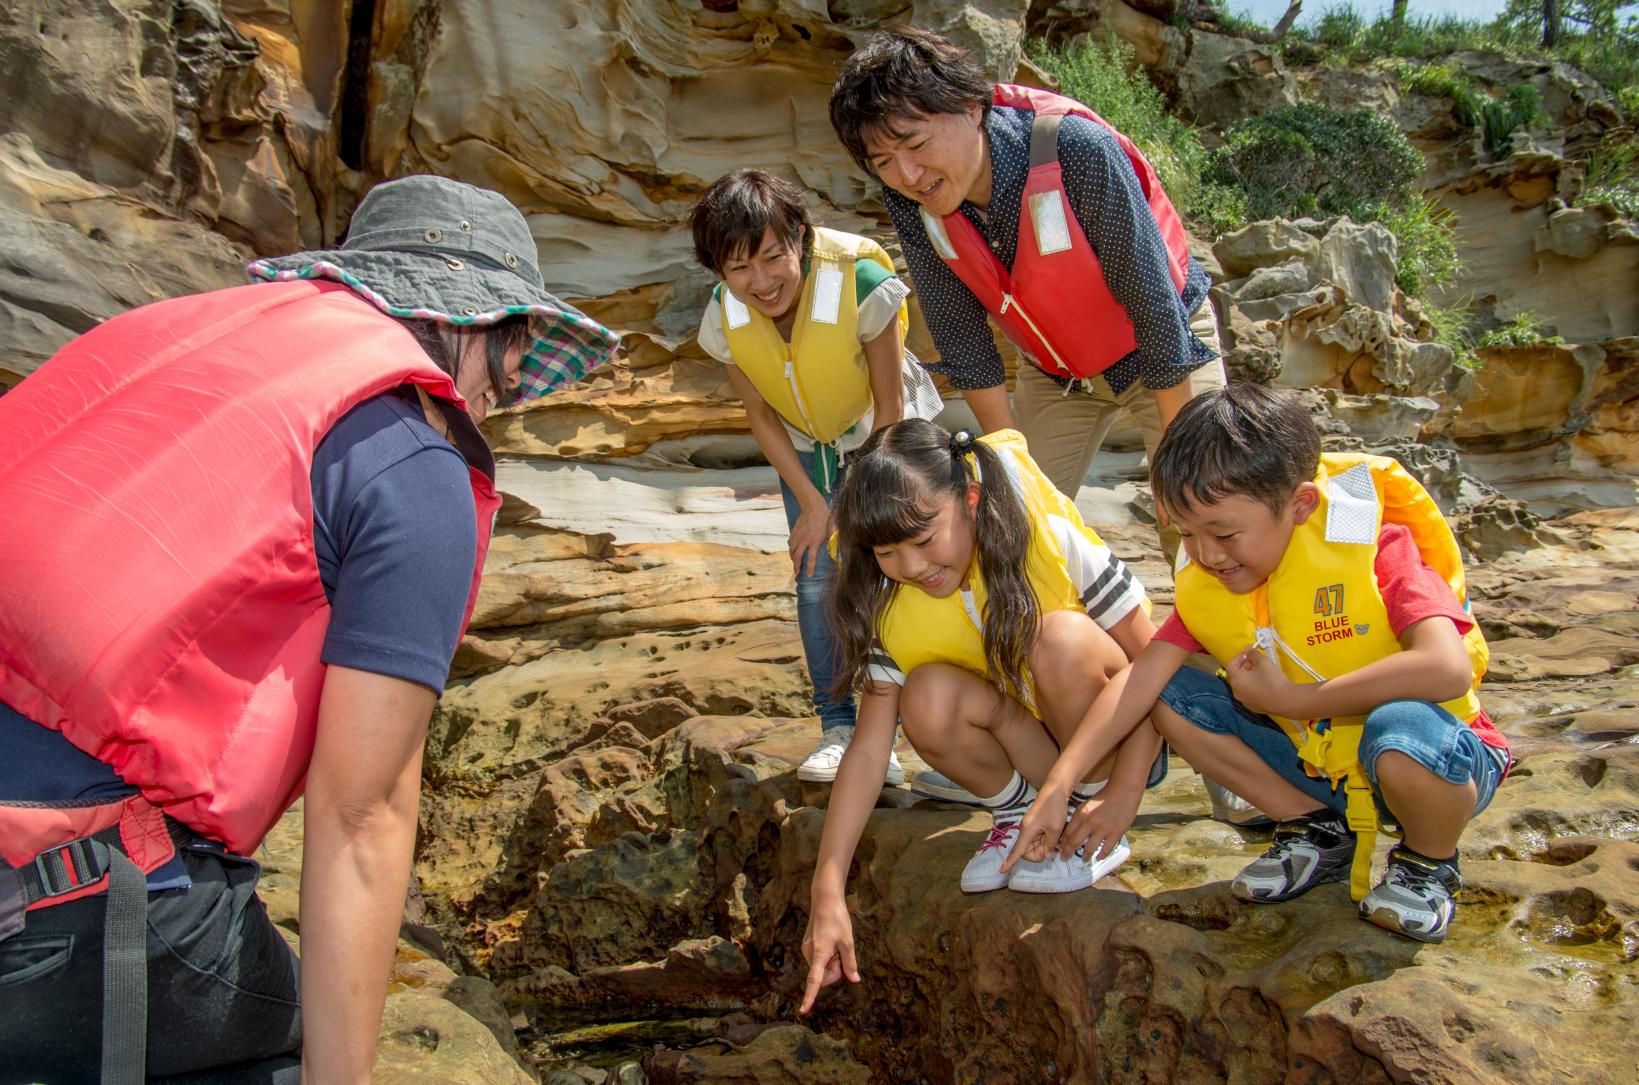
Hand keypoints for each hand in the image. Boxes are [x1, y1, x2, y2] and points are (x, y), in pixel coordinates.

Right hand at [789, 503, 830, 578]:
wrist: (813, 506)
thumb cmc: (825, 518)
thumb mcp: (832, 529)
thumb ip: (833, 540)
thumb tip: (837, 550)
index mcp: (815, 541)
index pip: (811, 559)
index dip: (809, 569)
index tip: (808, 575)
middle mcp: (804, 540)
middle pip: (797, 557)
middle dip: (796, 566)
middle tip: (797, 573)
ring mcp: (798, 536)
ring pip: (792, 550)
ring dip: (792, 558)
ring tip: (794, 563)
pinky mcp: (794, 531)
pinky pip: (790, 543)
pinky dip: (790, 548)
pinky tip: (792, 550)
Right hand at [799, 896, 858, 1013]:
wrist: (825, 900)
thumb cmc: (837, 919)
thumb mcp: (848, 941)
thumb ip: (850, 963)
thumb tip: (854, 980)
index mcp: (819, 954)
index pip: (814, 981)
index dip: (810, 997)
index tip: (803, 1011)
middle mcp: (809, 954)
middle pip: (824, 976)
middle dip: (835, 970)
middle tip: (842, 952)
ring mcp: (807, 950)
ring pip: (822, 968)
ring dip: (832, 962)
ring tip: (836, 943)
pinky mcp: (808, 947)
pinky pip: (819, 960)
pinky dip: (827, 957)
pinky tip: (831, 941)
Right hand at [1000, 787, 1067, 874]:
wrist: (1055, 790)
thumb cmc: (1054, 809)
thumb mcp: (1056, 829)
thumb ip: (1050, 845)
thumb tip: (1046, 855)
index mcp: (1027, 831)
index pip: (1017, 851)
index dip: (1010, 862)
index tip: (1001, 871)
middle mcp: (1025, 830)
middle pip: (1026, 851)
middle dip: (1038, 853)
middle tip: (1052, 847)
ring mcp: (1029, 826)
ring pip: (1032, 845)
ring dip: (1042, 846)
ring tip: (1055, 838)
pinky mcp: (1034, 824)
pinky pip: (1036, 838)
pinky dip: (1044, 840)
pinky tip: (1053, 834)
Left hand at [1061, 782, 1140, 861]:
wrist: (1124, 790)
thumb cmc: (1104, 796)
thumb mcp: (1087, 804)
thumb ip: (1079, 817)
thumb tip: (1071, 831)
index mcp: (1081, 813)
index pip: (1067, 832)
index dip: (1063, 843)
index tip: (1060, 849)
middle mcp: (1090, 822)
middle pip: (1075, 842)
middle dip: (1068, 852)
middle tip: (1065, 858)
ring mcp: (1103, 828)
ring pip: (1089, 848)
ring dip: (1085, 855)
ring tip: (1084, 859)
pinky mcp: (1116, 833)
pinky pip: (1106, 848)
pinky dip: (1101, 855)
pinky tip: (1099, 857)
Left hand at [1224, 646, 1310, 718]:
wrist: (1287, 701)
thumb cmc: (1272, 680)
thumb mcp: (1262, 661)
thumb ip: (1253, 654)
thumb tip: (1249, 651)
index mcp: (1236, 680)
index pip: (1231, 665)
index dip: (1238, 657)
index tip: (1247, 653)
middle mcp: (1237, 692)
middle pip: (1236, 676)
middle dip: (1244, 666)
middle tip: (1254, 661)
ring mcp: (1245, 701)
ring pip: (1242, 686)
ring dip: (1248, 677)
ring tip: (1260, 671)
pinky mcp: (1254, 707)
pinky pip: (1250, 694)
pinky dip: (1253, 687)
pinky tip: (1264, 684)